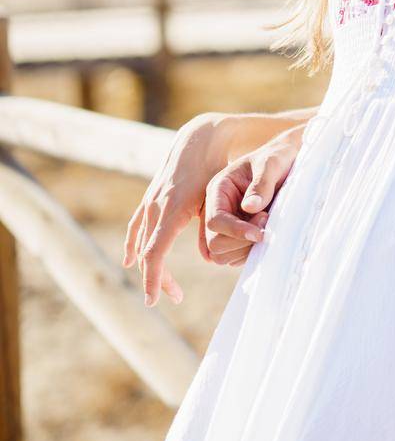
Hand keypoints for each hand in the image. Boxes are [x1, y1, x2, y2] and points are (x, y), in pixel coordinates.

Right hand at [122, 112, 234, 305]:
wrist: (201, 140)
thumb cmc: (216, 169)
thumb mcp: (220, 200)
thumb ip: (215, 228)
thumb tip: (213, 258)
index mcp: (171, 211)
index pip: (154, 254)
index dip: (154, 278)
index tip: (155, 300)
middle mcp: (154, 208)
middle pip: (148, 254)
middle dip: (158, 278)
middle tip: (174, 297)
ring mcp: (149, 203)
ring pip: (142, 243)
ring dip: (149, 266)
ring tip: (162, 285)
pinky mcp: (150, 199)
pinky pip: (135, 227)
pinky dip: (132, 245)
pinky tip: (129, 261)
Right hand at [201, 124, 304, 265]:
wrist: (287, 158)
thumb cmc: (278, 157)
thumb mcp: (271, 164)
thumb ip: (261, 184)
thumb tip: (250, 208)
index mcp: (218, 190)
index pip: (215, 221)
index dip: (236, 231)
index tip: (261, 232)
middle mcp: (216, 209)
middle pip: (214, 244)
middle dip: (241, 241)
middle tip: (267, 221)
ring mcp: (225, 223)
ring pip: (221, 255)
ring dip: (245, 249)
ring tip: (266, 227)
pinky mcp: (235, 234)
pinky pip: (234, 257)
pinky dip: (249, 252)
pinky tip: (265, 234)